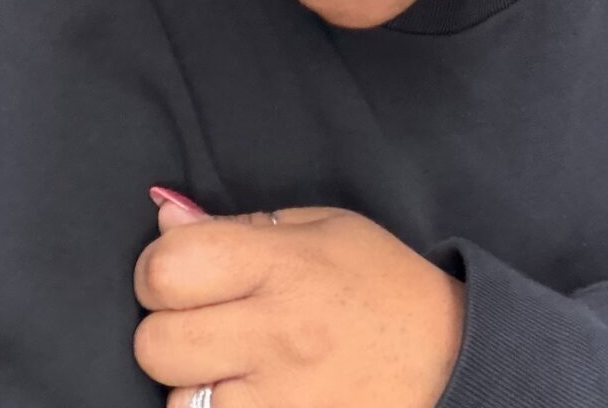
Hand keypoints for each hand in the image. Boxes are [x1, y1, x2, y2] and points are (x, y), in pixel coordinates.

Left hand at [133, 194, 464, 407]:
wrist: (449, 361)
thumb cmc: (379, 284)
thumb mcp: (320, 227)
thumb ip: (237, 226)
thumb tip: (164, 217)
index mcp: (282, 267)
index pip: (168, 268)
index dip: (158, 269)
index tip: (180, 273)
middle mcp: (278, 336)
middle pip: (157, 344)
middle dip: (166, 331)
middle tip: (203, 324)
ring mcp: (283, 402)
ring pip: (180, 403)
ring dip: (193, 386)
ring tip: (232, 369)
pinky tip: (249, 396)